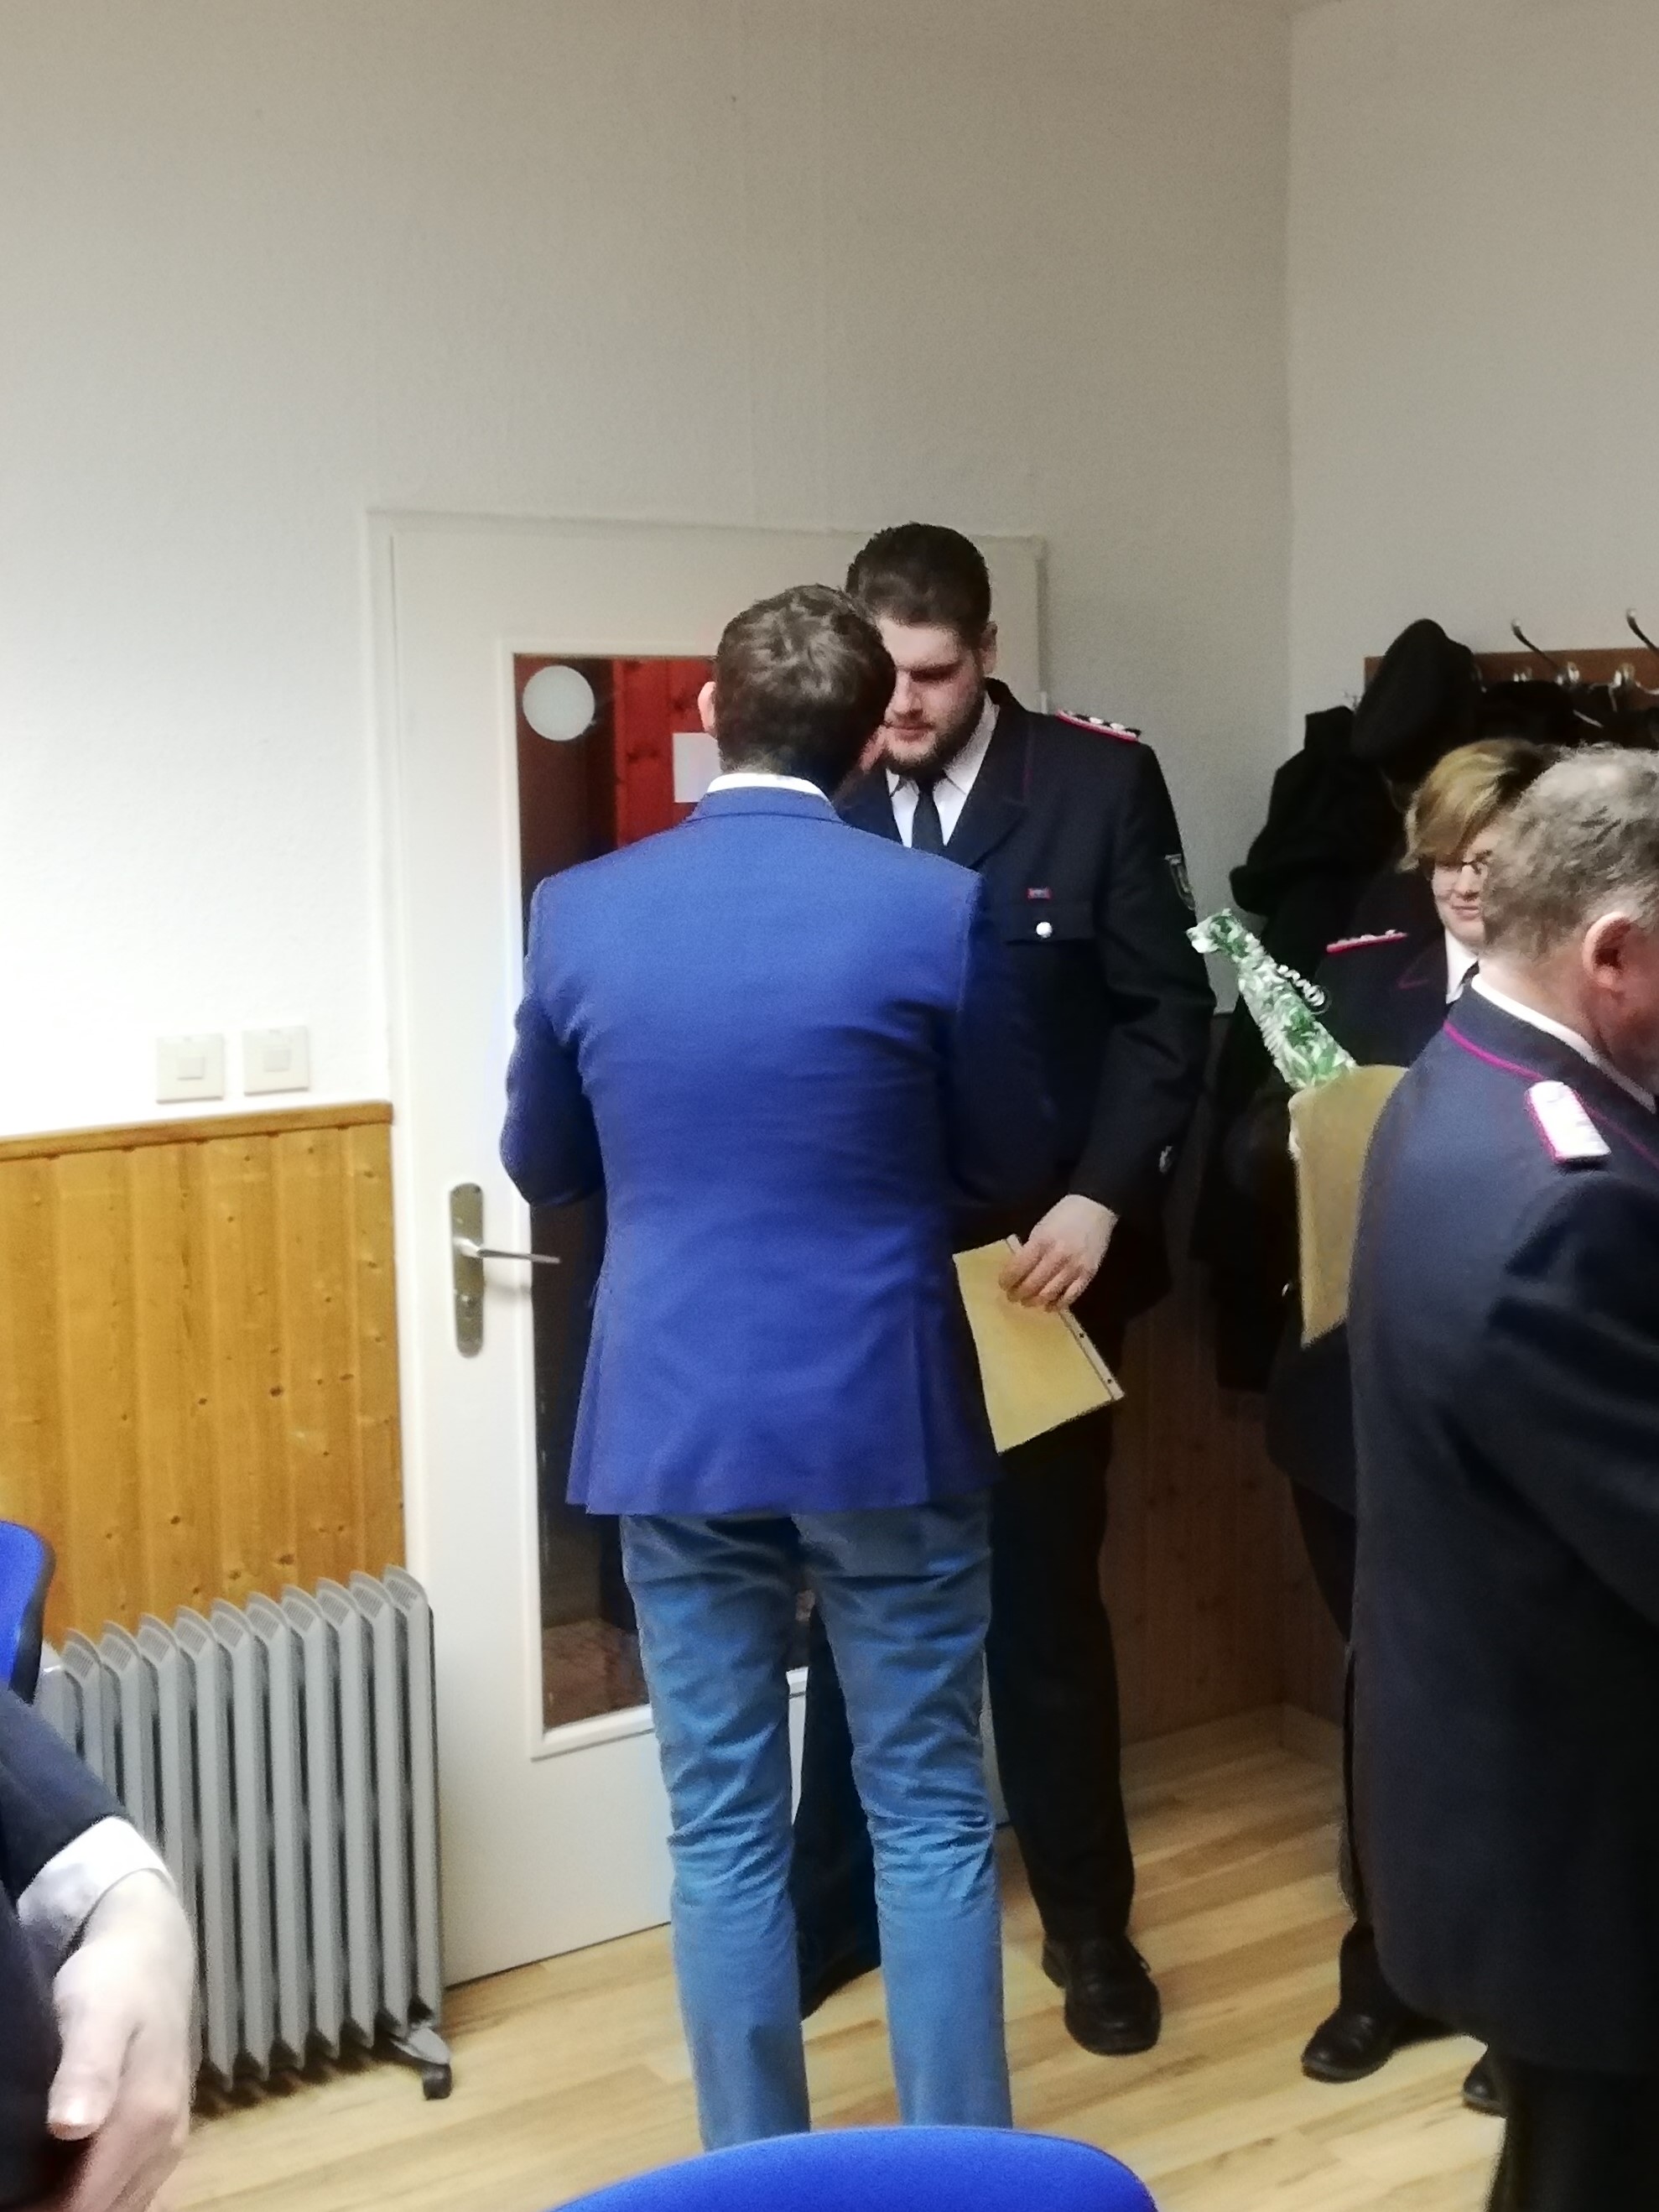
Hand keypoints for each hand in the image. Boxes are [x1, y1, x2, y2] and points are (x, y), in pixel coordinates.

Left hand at [34, 1873, 194, 2211]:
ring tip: (23, 2197)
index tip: (2, 2205)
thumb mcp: (96, 2012)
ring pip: (118, 2208)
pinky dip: (92, 2201)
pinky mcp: (163, 2136)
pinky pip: (127, 2193)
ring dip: (72, 2210)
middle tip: (7, 2199)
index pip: (83, 2207)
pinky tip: (56, 2189)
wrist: (153, 1951)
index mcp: (146, 2120)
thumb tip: (71, 2128)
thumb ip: (88, 2069)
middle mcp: (164, 2143)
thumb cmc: (114, 1979)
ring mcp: (168, 2143)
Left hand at [1000, 1195, 1116, 1310]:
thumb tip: (1017, 1271)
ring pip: (1049, 1294)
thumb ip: (1030, 1249)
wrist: (1096, 1208)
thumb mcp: (1040, 1228)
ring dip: (1034, 1301)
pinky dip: (1057, 1305)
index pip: (1018, 1269)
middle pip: (1032, 1285)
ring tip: (1028, 1301)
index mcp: (1041, 1242)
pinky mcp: (1088, 1274)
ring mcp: (1074, 1267)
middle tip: (1012, 1296)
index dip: (1007, 1280)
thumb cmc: (1064, 1215)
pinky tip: (1048, 1306)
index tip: (1003, 1284)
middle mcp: (1057, 1257)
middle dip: (1018, 1294)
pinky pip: (1070, 1296)